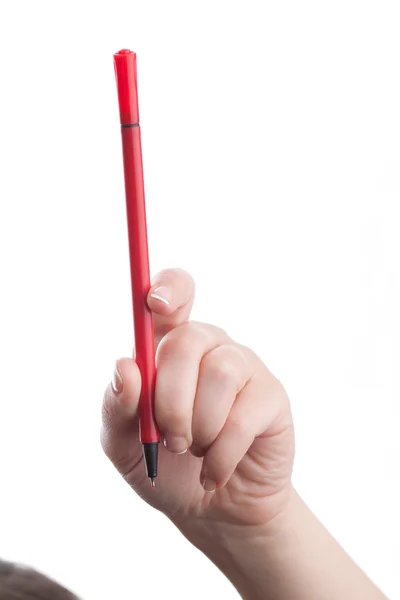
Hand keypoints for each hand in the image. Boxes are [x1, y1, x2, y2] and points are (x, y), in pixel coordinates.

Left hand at [101, 268, 293, 529]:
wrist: (211, 510)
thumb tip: (124, 366)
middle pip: (187, 340)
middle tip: (169, 439)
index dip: (169, 289)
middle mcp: (208, 347)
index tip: (154, 304)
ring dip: (198, 426)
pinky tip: (213, 471)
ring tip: (194, 453)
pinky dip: (219, 454)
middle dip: (169, 399)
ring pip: (220, 373)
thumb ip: (117, 406)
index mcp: (169, 346)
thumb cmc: (164, 468)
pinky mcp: (270, 396)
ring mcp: (242, 367)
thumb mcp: (123, 444)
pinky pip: (244, 415)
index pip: (175, 293)